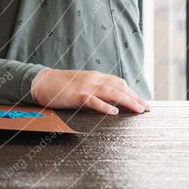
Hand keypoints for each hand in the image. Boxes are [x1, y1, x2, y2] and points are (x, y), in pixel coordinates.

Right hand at [30, 68, 150, 114]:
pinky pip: (93, 100)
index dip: (132, 92)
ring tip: (138, 109)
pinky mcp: (76, 95)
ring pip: (111, 92)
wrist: (41, 82)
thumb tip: (110, 98)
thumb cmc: (60, 86)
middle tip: (147, 108)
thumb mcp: (81, 83)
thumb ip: (95, 88)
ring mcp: (85, 86)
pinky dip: (105, 106)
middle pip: (119, 87)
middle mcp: (93, 79)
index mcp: (94, 77)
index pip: (118, 82)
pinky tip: (114, 112)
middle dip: (135, 97)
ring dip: (127, 100)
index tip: (143, 102)